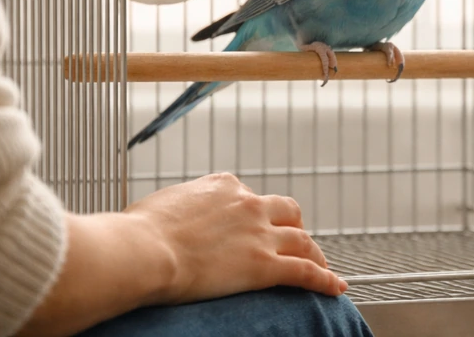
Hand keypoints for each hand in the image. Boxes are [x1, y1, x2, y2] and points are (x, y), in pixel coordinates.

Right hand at [124, 172, 346, 302]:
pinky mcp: (265, 265)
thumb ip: (175, 210)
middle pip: (286, 211)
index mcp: (223, 186)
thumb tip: (163, 218)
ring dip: (315, 253)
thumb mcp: (160, 206)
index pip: (249, 195)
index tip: (253, 225)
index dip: (255, 212)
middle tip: (296, 241)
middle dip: (294, 226)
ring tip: (322, 266)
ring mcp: (260, 234)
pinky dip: (325, 279)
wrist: (143, 250)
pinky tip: (336, 287)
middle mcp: (247, 204)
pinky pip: (305, 272)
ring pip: (302, 240)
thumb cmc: (137, 232)